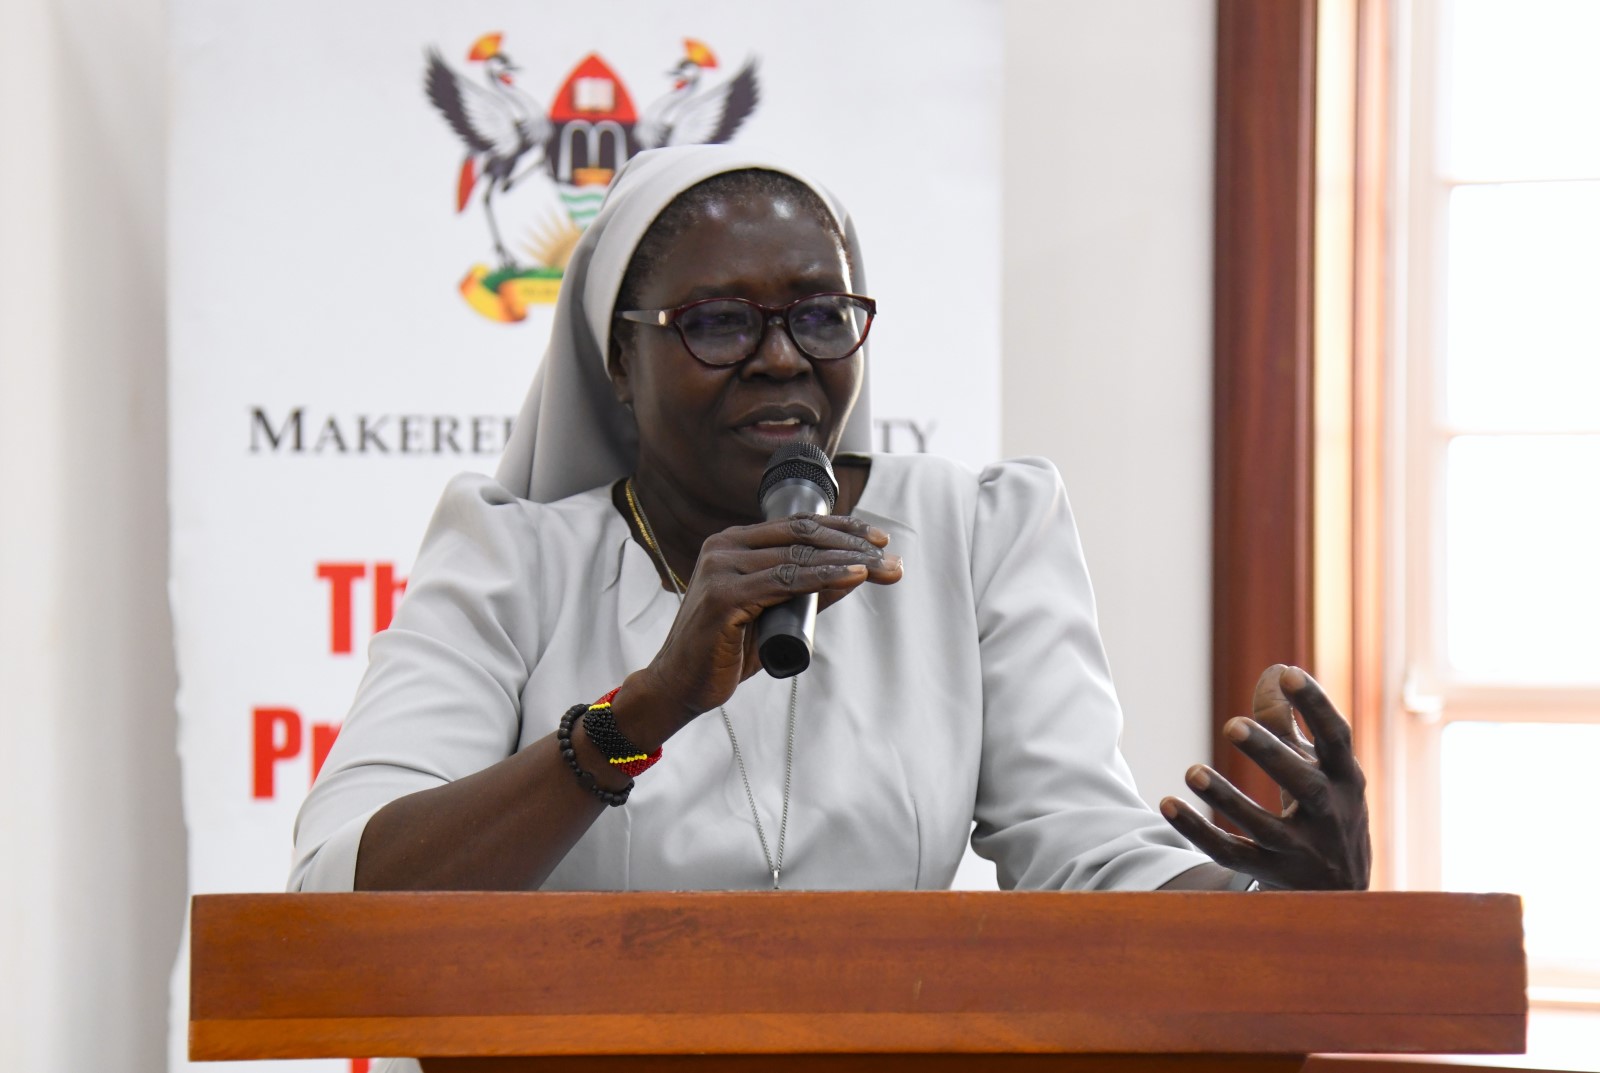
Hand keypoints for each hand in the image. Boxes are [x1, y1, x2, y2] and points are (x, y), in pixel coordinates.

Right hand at [619, 514, 902, 744]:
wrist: (681, 684)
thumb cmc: (725, 650)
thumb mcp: (775, 612)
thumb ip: (809, 590)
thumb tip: (857, 572)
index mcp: (732, 543)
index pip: (796, 525)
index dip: (841, 528)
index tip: (879, 537)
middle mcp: (724, 547)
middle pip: (801, 536)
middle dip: (851, 543)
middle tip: (889, 554)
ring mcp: (721, 569)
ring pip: (797, 557)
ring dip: (846, 560)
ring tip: (882, 566)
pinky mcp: (723, 597)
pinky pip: (785, 582)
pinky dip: (824, 578)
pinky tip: (853, 576)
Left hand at [1160, 665, 1370, 889]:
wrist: (1341, 892)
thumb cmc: (1324, 810)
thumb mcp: (1316, 768)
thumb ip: (1291, 723)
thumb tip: (1275, 670)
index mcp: (1346, 778)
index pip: (1337, 738)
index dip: (1317, 705)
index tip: (1292, 674)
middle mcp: (1331, 815)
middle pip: (1304, 785)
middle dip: (1270, 754)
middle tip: (1231, 724)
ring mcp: (1303, 850)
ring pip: (1264, 827)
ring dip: (1227, 799)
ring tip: (1191, 772)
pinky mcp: (1271, 873)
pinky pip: (1231, 854)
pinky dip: (1198, 831)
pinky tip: (1167, 803)